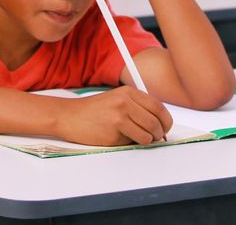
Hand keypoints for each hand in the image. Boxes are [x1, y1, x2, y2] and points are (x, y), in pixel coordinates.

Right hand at [55, 86, 172, 145]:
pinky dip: (131, 143)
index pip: (158, 107)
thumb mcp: (116, 99)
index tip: (165, 127)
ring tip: (136, 138)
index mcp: (128, 92)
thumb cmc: (92, 110)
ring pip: (148, 134)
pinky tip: (120, 137)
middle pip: (156, 122)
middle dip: (159, 133)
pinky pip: (134, 142)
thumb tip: (159, 122)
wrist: (69, 116)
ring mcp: (120, 117)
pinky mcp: (114, 132)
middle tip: (156, 137)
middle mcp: (125, 102)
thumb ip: (136, 106)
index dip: (166, 120)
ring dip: (147, 140)